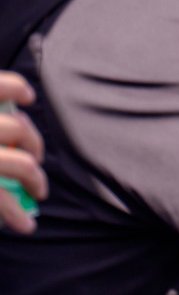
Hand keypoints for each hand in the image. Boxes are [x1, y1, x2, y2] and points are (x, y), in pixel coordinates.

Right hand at [0, 71, 46, 233]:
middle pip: (18, 129)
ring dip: (35, 180)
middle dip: (33, 144)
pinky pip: (3, 201)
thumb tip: (13, 115)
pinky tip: (26, 225)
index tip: (29, 99)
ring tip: (39, 191)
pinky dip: (17, 216)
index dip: (16, 89)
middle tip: (36, 158)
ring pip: (22, 164)